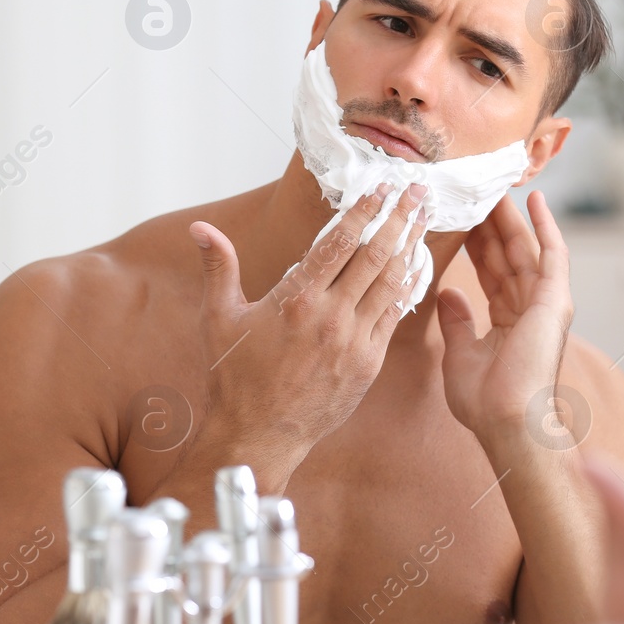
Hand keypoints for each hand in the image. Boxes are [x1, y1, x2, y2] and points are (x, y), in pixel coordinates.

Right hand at [188, 182, 428, 461]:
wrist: (258, 435)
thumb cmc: (235, 377)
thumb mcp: (219, 318)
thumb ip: (218, 268)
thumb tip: (200, 229)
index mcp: (296, 299)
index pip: (338, 242)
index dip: (361, 211)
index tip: (379, 188)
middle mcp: (330, 317)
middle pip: (374, 255)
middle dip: (398, 218)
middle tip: (416, 191)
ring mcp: (354, 341)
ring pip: (391, 283)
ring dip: (409, 246)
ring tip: (423, 219)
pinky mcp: (368, 364)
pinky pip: (393, 316)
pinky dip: (407, 287)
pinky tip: (415, 266)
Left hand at [437, 190, 573, 442]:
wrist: (508, 422)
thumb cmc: (485, 402)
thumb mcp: (459, 355)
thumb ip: (456, 322)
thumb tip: (448, 292)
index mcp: (509, 323)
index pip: (491, 273)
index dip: (477, 245)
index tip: (461, 220)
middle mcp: (530, 309)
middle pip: (507, 255)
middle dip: (491, 224)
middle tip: (475, 193)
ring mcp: (545, 304)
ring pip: (525, 249)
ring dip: (511, 218)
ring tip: (495, 187)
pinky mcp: (555, 301)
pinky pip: (552, 254)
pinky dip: (545, 226)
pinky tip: (535, 200)